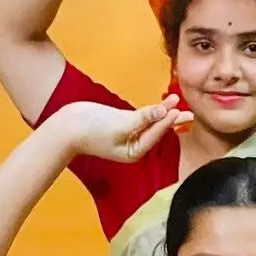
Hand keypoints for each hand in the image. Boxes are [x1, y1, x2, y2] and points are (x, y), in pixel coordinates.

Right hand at [68, 97, 192, 162]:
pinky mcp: (123, 124)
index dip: (166, 122)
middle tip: (190, 113)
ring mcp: (129, 135)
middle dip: (172, 120)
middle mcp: (134, 146)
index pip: (154, 135)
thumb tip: (162, 111)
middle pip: (157, 131)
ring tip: (178, 103)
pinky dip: (152, 111)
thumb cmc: (90, 129)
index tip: (176, 110)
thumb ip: (142, 118)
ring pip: (151, 123)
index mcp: (134, 152)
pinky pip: (142, 118)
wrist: (66, 127)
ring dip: (164, 113)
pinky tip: (161, 105)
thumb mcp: (119, 124)